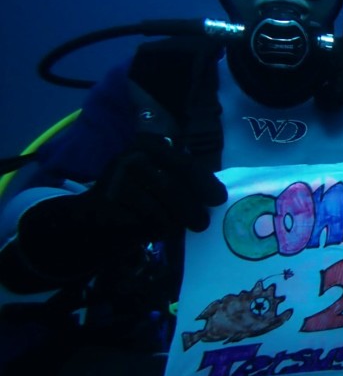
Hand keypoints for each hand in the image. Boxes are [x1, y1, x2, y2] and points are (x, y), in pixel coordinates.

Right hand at [16, 135, 226, 282]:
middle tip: (202, 224)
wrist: (91, 219)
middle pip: (175, 187)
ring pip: (163, 208)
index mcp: (149, 145)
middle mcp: (133, 156)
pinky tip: (148, 231)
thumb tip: (216, 194)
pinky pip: (146, 222)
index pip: (187, 165)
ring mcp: (119, 178)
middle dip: (192, 208)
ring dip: (173, 223)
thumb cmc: (137, 200)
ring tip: (171, 227)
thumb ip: (184, 181)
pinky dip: (153, 231)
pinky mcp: (110, 203)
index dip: (206, 183)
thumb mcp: (160, 180)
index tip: (219, 199)